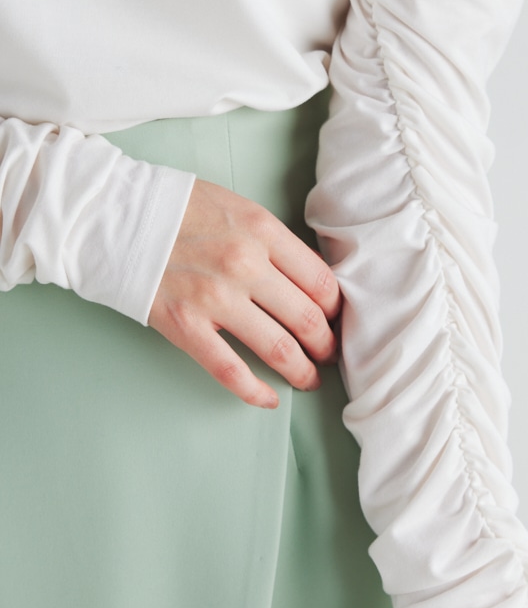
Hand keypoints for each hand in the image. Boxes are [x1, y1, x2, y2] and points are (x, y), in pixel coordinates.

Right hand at [149, 178, 340, 406]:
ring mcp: (215, 298)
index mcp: (262, 231)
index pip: (321, 281)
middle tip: (328, 354)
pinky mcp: (186, 326)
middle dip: (326, 344)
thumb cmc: (178, 210)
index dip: (335, 309)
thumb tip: (310, 281)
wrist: (113, 216)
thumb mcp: (238, 208)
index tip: (335, 321)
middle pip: (307, 319)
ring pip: (280, 349)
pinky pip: (231, 371)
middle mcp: (245, 265)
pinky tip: (269, 399)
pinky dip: (256, 392)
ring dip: (303, 371)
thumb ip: (274, 242)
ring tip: (309, 378)